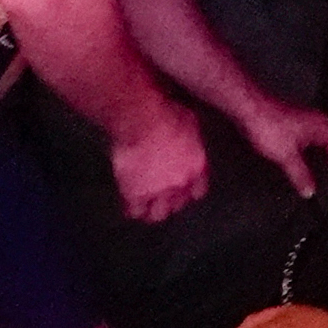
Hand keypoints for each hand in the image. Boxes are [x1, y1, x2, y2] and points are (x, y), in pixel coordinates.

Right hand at [108, 100, 214, 222]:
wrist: (143, 119)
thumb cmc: (166, 112)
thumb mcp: (190, 121)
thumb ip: (191, 137)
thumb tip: (188, 134)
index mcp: (196, 166)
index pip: (198, 191)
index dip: (188, 191)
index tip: (182, 190)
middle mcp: (180, 182)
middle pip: (177, 205)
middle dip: (170, 202)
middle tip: (161, 198)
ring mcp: (158, 191)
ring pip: (157, 214)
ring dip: (151, 210)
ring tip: (145, 207)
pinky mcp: (136, 194)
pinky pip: (134, 212)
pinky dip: (131, 209)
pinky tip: (129, 204)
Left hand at [236, 91, 327, 194]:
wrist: (250, 110)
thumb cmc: (268, 124)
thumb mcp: (287, 157)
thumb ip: (300, 176)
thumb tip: (310, 190)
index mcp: (322, 127)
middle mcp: (316, 121)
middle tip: (323, 176)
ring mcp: (303, 120)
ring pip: (317, 140)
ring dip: (315, 155)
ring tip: (307, 170)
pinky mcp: (291, 122)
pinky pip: (305, 138)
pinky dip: (304, 150)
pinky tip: (292, 159)